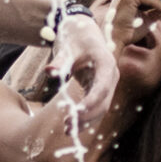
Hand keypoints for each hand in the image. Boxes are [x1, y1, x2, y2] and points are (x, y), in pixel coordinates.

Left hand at [49, 4, 118, 121]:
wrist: (82, 31)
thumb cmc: (76, 36)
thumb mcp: (67, 46)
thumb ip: (60, 61)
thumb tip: (49, 71)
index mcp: (106, 63)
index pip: (103, 87)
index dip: (92, 101)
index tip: (77, 112)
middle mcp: (111, 75)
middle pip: (104, 102)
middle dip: (87, 116)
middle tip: (67, 126)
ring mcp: (108, 83)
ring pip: (101, 108)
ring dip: (87, 121)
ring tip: (67, 131)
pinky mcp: (100, 88)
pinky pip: (96, 106)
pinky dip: (86, 117)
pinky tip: (73, 126)